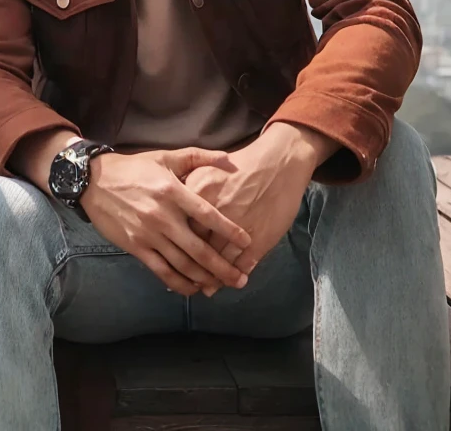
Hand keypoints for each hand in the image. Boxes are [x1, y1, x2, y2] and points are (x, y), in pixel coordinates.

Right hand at [79, 148, 251, 296]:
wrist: (94, 181)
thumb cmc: (135, 168)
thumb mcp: (166, 156)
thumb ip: (199, 158)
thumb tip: (230, 159)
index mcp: (173, 192)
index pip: (208, 215)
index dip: (229, 231)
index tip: (248, 243)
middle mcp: (162, 216)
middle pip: (198, 249)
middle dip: (222, 267)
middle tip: (240, 278)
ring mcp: (148, 234)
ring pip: (182, 264)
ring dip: (204, 278)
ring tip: (222, 286)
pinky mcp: (136, 247)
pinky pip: (161, 271)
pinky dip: (179, 283)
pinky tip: (193, 288)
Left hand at [186, 123, 336, 278]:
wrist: (279, 162)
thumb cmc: (241, 164)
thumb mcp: (206, 170)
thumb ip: (187, 190)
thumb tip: (171, 211)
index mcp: (197, 194)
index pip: (179, 229)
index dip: (174, 247)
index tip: (171, 258)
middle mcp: (214, 214)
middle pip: (196, 249)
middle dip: (191, 268)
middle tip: (187, 282)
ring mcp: (237, 229)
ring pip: (219, 261)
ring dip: (213, 277)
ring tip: (207, 288)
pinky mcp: (259, 239)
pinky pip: (242, 263)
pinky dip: (235, 274)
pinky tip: (232, 280)